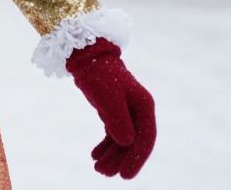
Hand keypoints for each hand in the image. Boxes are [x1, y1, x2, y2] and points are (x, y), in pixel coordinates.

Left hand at [66, 38, 155, 178]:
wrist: (85, 55)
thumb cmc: (99, 73)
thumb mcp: (108, 97)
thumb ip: (119, 120)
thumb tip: (127, 143)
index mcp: (144, 105)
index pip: (145, 138)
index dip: (137, 159)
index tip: (125, 176)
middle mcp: (139, 110)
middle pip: (133, 142)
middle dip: (120, 160)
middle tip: (103, 173)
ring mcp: (127, 111)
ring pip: (122, 140)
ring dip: (111, 155)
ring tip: (97, 168)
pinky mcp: (114, 111)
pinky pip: (113, 133)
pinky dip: (105, 145)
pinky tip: (95, 155)